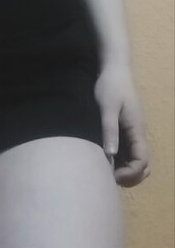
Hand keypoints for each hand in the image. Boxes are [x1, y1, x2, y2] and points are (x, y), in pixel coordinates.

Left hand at [94, 61, 150, 186]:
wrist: (114, 69)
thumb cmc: (110, 86)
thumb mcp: (107, 107)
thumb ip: (109, 129)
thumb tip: (110, 155)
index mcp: (137, 131)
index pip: (142, 161)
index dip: (131, 173)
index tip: (112, 175)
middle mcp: (138, 135)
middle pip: (143, 165)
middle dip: (131, 177)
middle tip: (109, 177)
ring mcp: (132, 133)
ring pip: (136, 160)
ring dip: (126, 170)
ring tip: (105, 170)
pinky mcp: (125, 129)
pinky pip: (128, 152)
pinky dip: (121, 161)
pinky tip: (104, 159)